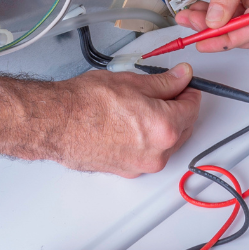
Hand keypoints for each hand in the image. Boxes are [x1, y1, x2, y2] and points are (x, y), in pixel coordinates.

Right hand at [47, 64, 201, 176]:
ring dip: (163, 126)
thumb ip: (164, 82)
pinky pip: (147, 153)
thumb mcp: (132, 82)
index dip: (189, 91)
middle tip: (165, 92)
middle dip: (178, 109)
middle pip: (183, 128)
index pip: (192, 108)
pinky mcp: (127, 171)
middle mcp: (157, 153)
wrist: (56, 122)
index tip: (184, 84)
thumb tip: (181, 78)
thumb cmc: (86, 103)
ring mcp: (141, 165)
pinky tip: (130, 123)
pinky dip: (146, 140)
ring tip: (140, 107)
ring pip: (166, 143)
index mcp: (164, 128)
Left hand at [174, 0, 248, 51]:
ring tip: (190, 13)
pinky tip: (201, 3)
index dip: (224, 39)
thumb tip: (216, 22)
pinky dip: (219, 4)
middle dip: (215, 28)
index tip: (202, 42)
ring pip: (238, 14)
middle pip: (245, 25)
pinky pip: (237, 1)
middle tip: (190, 24)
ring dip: (214, 16)